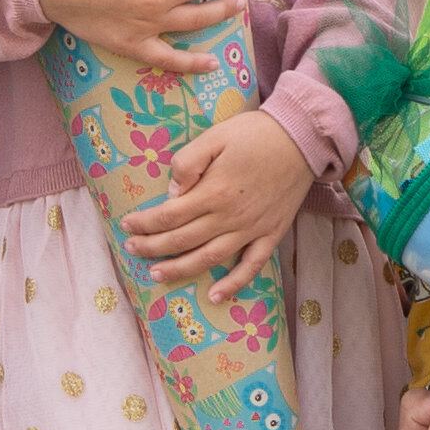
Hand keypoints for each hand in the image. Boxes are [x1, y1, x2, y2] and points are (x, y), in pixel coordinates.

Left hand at [121, 107, 312, 291]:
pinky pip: (251, 266)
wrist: (303, 138)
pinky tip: (216, 296)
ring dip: (181, 270)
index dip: (144, 223)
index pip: (169, 216)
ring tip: (157, 275)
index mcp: (213, 192)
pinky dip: (234, 284)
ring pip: (209, 258)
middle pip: (182, 241)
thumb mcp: (215, 136)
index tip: (127, 225)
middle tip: (132, 249)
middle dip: (152, 248)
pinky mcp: (271, 234)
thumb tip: (172, 193)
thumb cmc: (256, 134)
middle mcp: (230, 217)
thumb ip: (187, 163)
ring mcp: (251, 229)